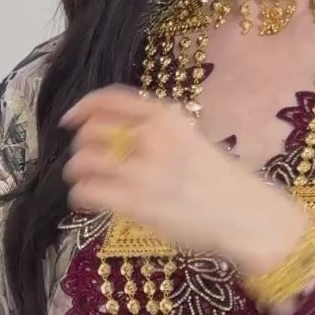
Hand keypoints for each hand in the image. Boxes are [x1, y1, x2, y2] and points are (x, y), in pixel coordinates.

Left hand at [62, 85, 311, 279]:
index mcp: (165, 115)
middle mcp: (151, 136)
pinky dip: (79, 195)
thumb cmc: (221, 183)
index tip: (70, 119)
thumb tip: (118, 136)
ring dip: (75, 172)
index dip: (83, 108)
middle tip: (82, 162)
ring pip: (84, 161)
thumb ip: (157, 132)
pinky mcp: (136, 202)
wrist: (245, 215)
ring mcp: (142, 169)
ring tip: (81, 183)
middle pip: (91, 130)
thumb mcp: (190, 139)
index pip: (110, 99)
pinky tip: (84, 202)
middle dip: (79, 147)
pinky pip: (89, 191)